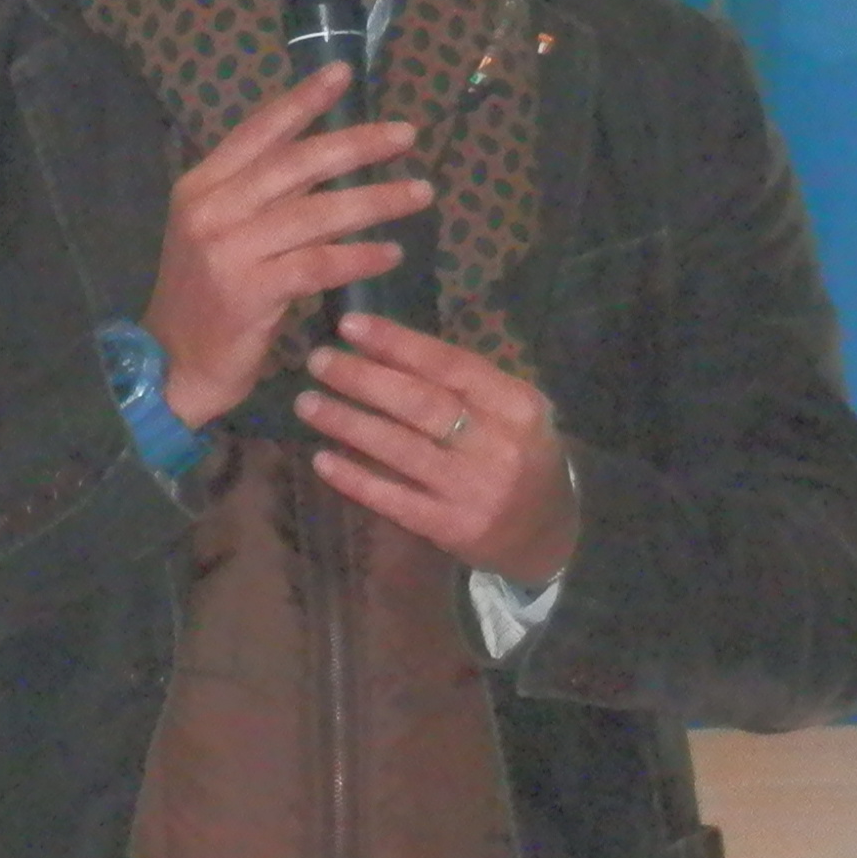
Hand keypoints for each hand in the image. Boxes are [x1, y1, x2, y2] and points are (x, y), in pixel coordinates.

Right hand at [143, 62, 434, 428]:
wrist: (172, 365)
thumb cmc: (207, 300)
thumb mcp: (222, 234)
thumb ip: (263, 198)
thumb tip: (327, 158)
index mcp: (201, 186)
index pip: (259, 131)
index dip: (302, 100)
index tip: (343, 74)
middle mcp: (211, 209)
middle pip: (296, 163)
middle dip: (357, 144)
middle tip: (406, 134)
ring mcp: (227, 250)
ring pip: (316, 212)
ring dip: (375, 200)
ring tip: (420, 193)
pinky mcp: (249, 291)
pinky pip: (318, 264)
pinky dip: (359, 256)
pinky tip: (391, 252)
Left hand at [296, 313, 577, 588]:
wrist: (548, 533)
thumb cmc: (519, 454)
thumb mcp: (511, 410)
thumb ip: (463, 383)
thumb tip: (384, 346)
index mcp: (517, 405)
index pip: (451, 365)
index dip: (398, 343)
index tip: (351, 325)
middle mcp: (498, 446)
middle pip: (420, 404)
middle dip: (363, 379)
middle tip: (318, 361)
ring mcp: (473, 490)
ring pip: (401, 449)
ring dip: (348, 423)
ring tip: (308, 403)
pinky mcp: (450, 528)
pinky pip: (394, 498)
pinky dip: (355, 478)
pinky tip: (322, 459)